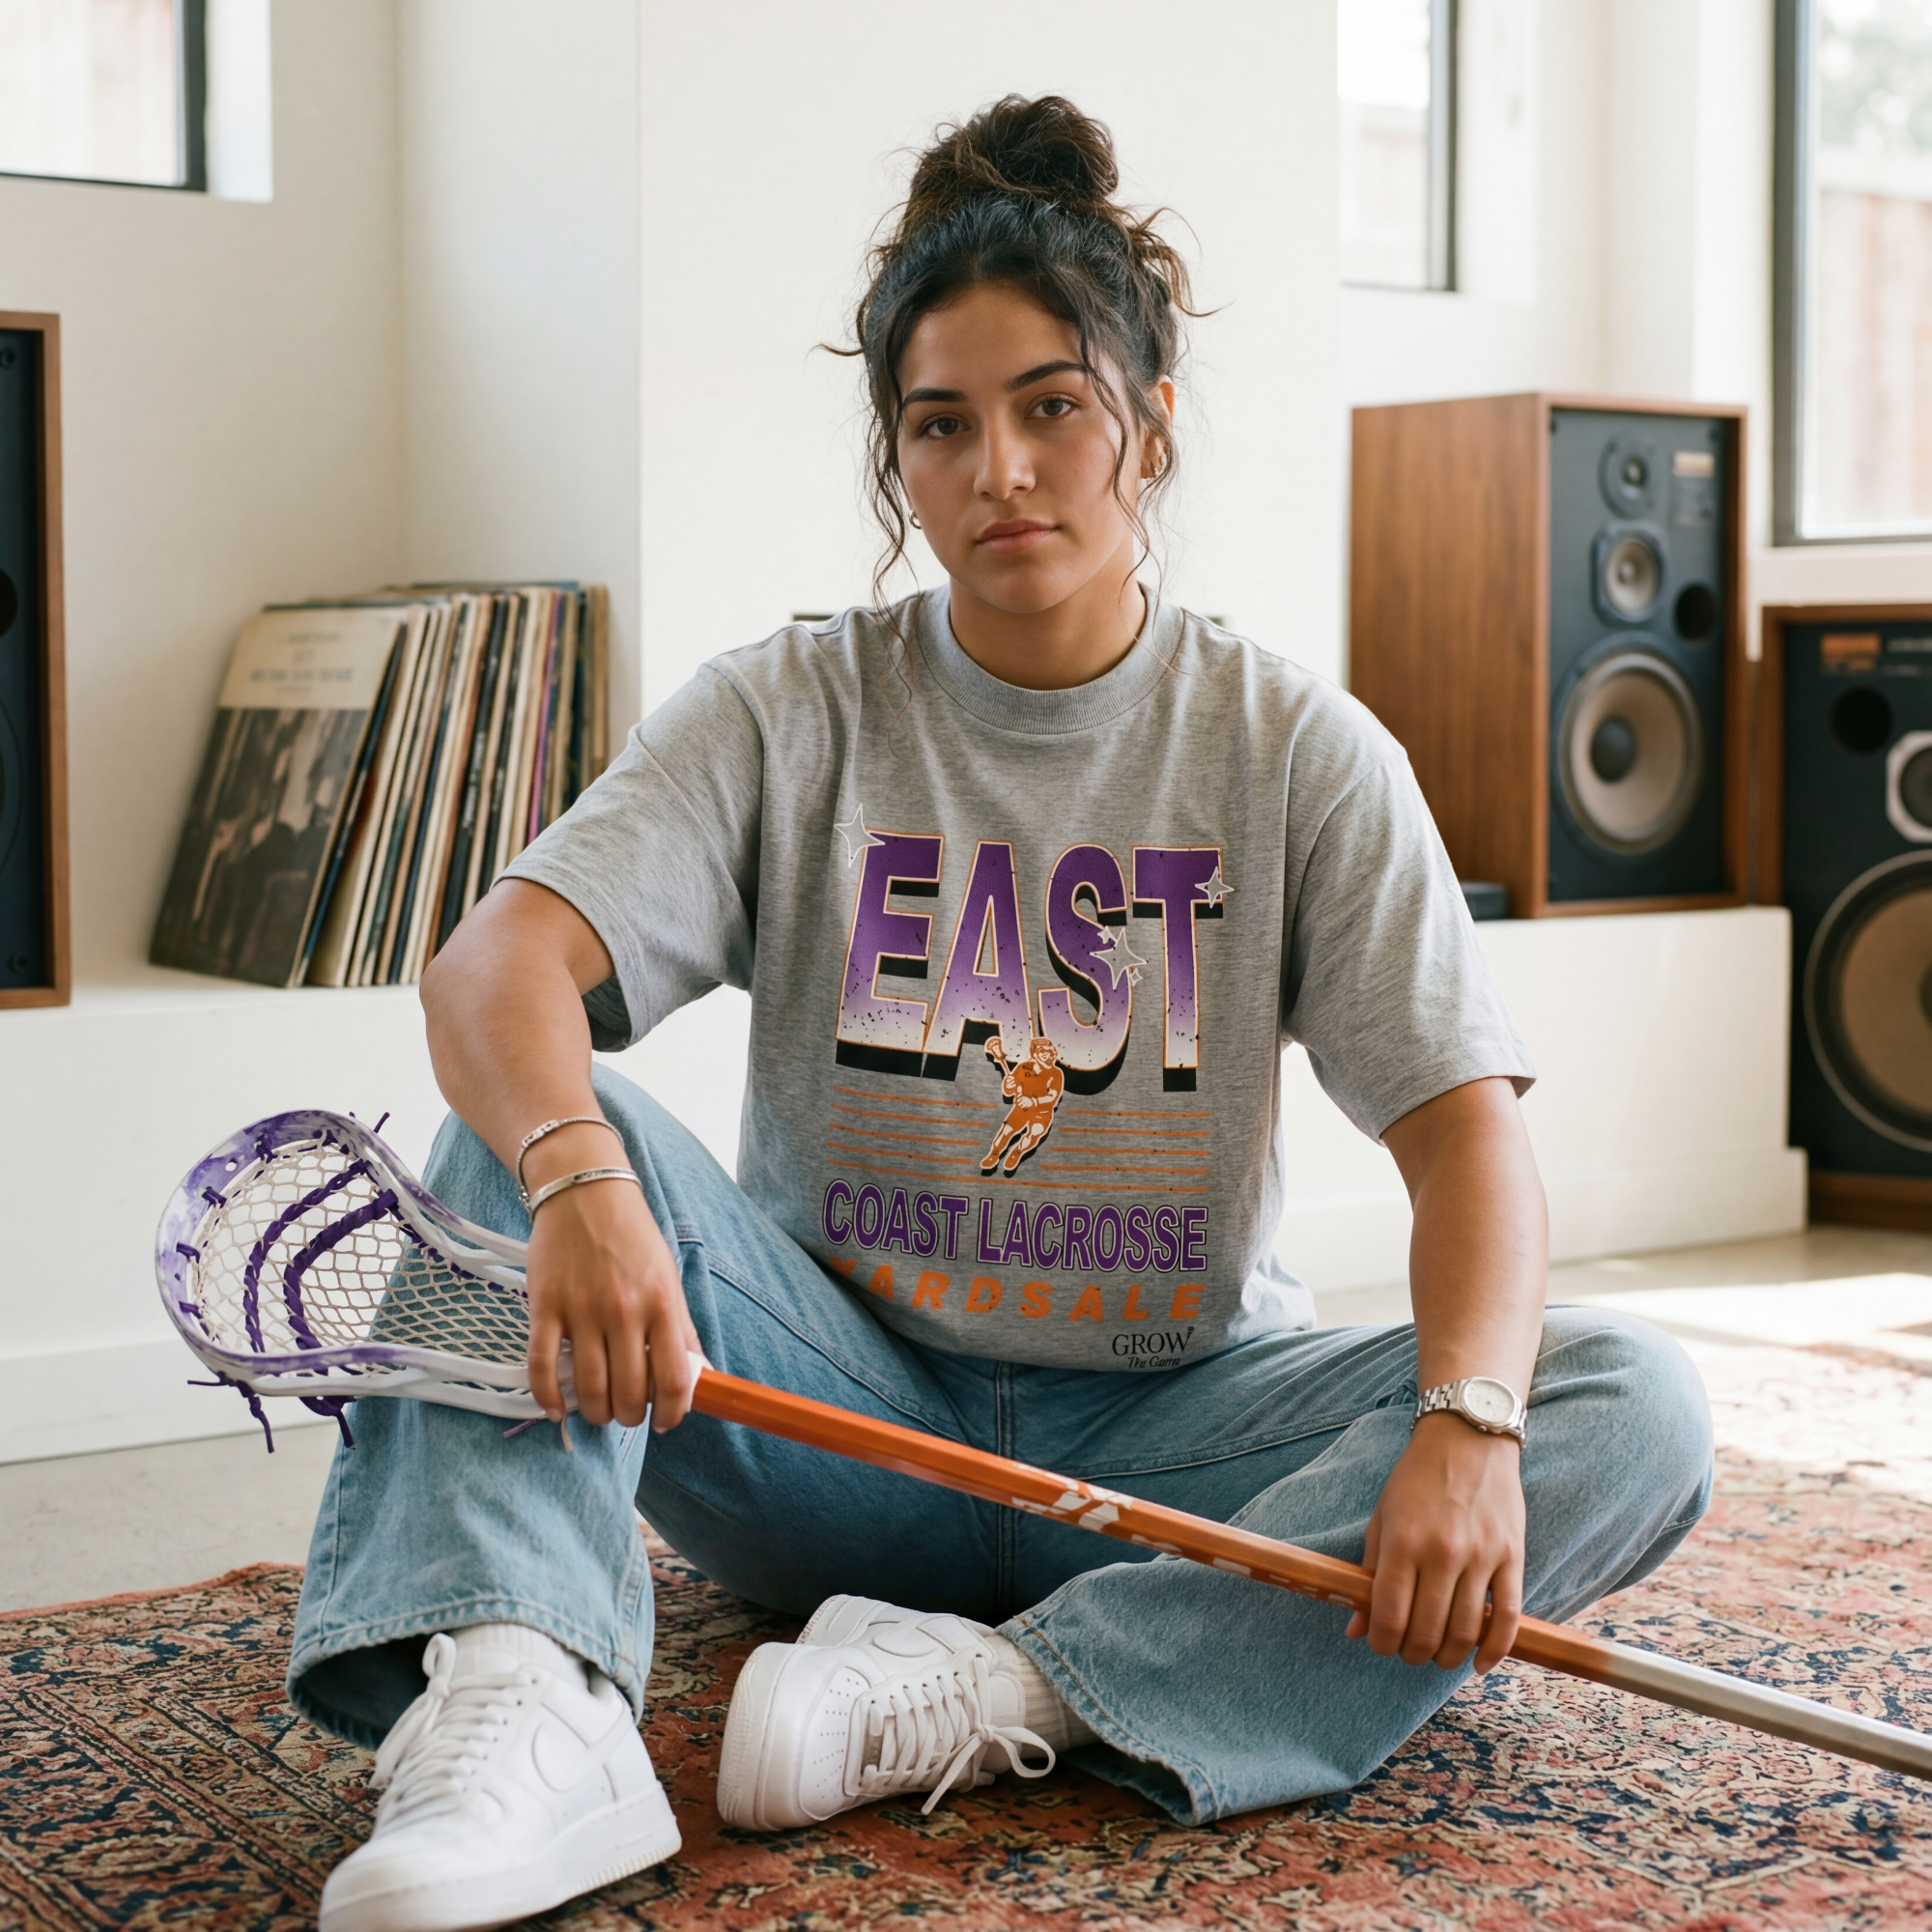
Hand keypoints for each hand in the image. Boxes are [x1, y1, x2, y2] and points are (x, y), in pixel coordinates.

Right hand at [522, 1131, 701, 1430]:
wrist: (584, 1190)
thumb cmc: (632, 1236)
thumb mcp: (668, 1276)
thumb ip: (681, 1327)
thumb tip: (700, 1374)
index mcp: (662, 1302)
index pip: (675, 1378)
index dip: (673, 1412)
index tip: (666, 1421)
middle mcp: (625, 1310)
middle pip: (630, 1392)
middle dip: (630, 1416)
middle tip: (627, 1413)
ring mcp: (582, 1309)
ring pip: (589, 1388)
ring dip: (596, 1412)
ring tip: (599, 1410)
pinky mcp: (544, 1306)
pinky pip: (541, 1366)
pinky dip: (548, 1397)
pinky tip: (557, 1409)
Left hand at [1345, 1413, 1524, 1672]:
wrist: (1467, 1439)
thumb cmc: (1416, 1479)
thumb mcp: (1382, 1518)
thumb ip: (1370, 1574)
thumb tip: (1356, 1630)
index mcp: (1402, 1542)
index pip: (1390, 1616)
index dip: (1382, 1643)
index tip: (1381, 1645)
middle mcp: (1442, 1553)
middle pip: (1428, 1632)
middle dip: (1413, 1653)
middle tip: (1410, 1652)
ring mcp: (1481, 1557)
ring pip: (1466, 1632)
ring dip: (1449, 1656)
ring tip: (1439, 1655)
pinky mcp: (1512, 1557)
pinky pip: (1508, 1618)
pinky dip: (1495, 1650)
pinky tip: (1480, 1663)